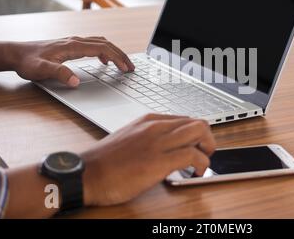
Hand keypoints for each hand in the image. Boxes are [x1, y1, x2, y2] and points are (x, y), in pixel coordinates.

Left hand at [8, 36, 133, 86]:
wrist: (16, 54)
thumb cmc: (28, 62)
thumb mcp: (41, 71)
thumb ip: (59, 74)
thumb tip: (76, 81)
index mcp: (72, 46)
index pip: (102, 48)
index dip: (117, 57)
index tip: (126, 68)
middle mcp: (75, 41)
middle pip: (105, 44)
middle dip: (120, 55)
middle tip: (131, 68)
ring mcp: (73, 41)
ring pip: (101, 43)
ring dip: (114, 52)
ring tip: (122, 64)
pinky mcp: (71, 45)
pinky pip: (93, 45)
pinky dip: (104, 51)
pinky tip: (104, 61)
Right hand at [81, 114, 215, 205]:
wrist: (85, 174)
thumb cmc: (104, 162)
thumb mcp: (130, 139)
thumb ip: (150, 139)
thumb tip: (166, 148)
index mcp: (149, 121)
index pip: (185, 119)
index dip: (196, 134)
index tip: (196, 146)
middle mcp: (156, 126)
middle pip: (198, 122)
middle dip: (207, 138)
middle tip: (204, 153)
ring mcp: (158, 142)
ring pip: (200, 132)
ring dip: (208, 148)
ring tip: (202, 163)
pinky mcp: (159, 161)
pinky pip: (193, 155)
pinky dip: (202, 163)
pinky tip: (195, 172)